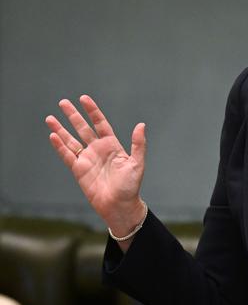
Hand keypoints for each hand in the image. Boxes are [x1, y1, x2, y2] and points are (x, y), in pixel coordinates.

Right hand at [45, 95, 146, 236]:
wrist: (119, 205)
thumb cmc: (131, 186)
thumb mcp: (137, 163)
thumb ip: (138, 144)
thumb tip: (141, 125)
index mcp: (112, 145)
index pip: (100, 123)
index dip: (92, 111)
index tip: (84, 99)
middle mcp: (98, 149)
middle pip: (82, 128)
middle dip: (73, 115)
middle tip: (63, 102)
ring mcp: (87, 159)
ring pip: (71, 140)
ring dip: (61, 129)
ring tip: (50, 118)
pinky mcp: (79, 170)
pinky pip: (67, 155)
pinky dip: (60, 146)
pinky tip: (53, 135)